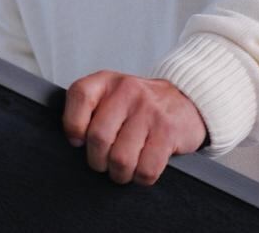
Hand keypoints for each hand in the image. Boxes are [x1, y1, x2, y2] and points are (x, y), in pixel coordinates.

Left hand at [63, 71, 206, 185]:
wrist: (185, 99)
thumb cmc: (140, 105)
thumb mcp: (111, 95)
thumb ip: (89, 110)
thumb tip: (72, 140)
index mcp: (107, 81)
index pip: (80, 96)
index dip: (73, 125)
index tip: (78, 139)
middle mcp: (128, 91)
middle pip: (98, 137)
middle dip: (98, 160)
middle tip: (104, 162)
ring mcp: (149, 110)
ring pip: (121, 159)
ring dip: (120, 173)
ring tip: (123, 168)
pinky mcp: (168, 131)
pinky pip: (146, 169)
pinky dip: (141, 177)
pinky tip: (142, 168)